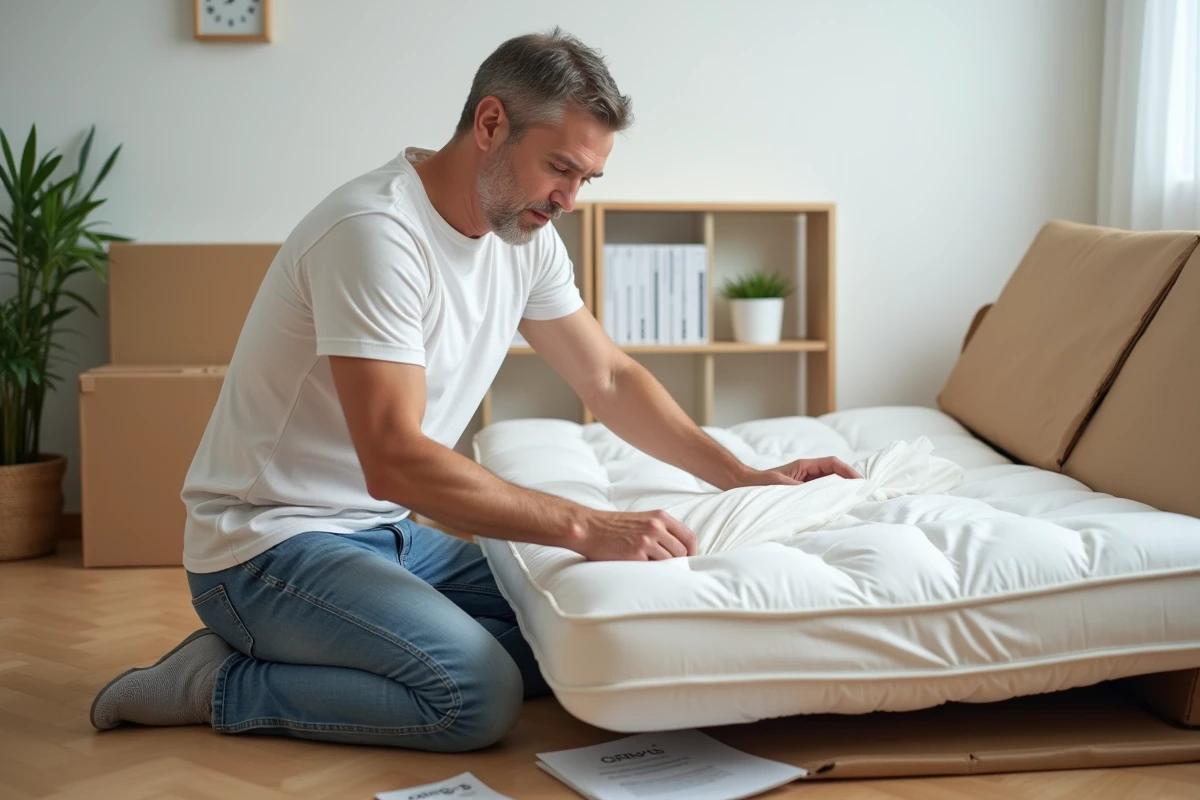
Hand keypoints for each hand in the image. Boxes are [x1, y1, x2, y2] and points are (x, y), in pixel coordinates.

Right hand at [572, 509, 697, 560]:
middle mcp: (656, 527)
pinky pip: (653, 569)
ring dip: (663, 569)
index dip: (692, 552)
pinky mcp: (636, 554)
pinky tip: (641, 571)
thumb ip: (660, 530)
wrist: (588, 528)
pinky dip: (651, 573)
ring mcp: (646, 541)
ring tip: (651, 569)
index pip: (689, 536)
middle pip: (682, 551)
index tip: (688, 561)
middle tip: (668, 570)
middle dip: (678, 563)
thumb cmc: (612, 526)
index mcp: (659, 517)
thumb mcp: (641, 520)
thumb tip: (678, 550)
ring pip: (669, 562)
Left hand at [735, 456, 861, 487]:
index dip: (848, 471)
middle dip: (849, 479)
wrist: (744, 486)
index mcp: (804, 466)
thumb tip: (816, 494)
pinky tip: (835, 505)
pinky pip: (820, 492)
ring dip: (841, 489)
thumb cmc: (759, 483)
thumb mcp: (780, 485)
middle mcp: (807, 472)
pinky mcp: (801, 491)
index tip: (859, 480)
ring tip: (853, 498)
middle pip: (834, 472)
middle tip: (863, 491)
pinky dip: (830, 496)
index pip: (832, 463)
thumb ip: (797, 488)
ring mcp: (805, 481)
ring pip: (829, 482)